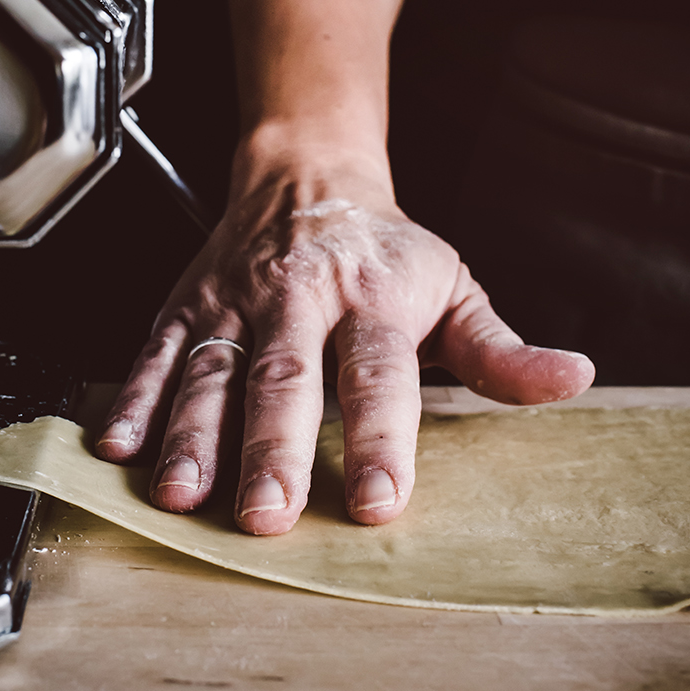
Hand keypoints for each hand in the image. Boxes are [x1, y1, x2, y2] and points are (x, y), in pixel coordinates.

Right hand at [95, 147, 593, 534]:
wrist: (306, 173)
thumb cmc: (386, 250)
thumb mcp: (453, 287)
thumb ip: (500, 349)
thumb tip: (571, 379)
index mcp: (371, 299)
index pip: (379, 374)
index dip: (379, 438)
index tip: (376, 501)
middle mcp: (297, 298)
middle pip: (283, 378)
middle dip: (271, 450)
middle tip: (266, 517)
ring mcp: (234, 302)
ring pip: (208, 371)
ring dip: (190, 435)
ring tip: (182, 497)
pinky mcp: (186, 307)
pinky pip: (155, 355)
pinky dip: (134, 401)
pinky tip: (117, 450)